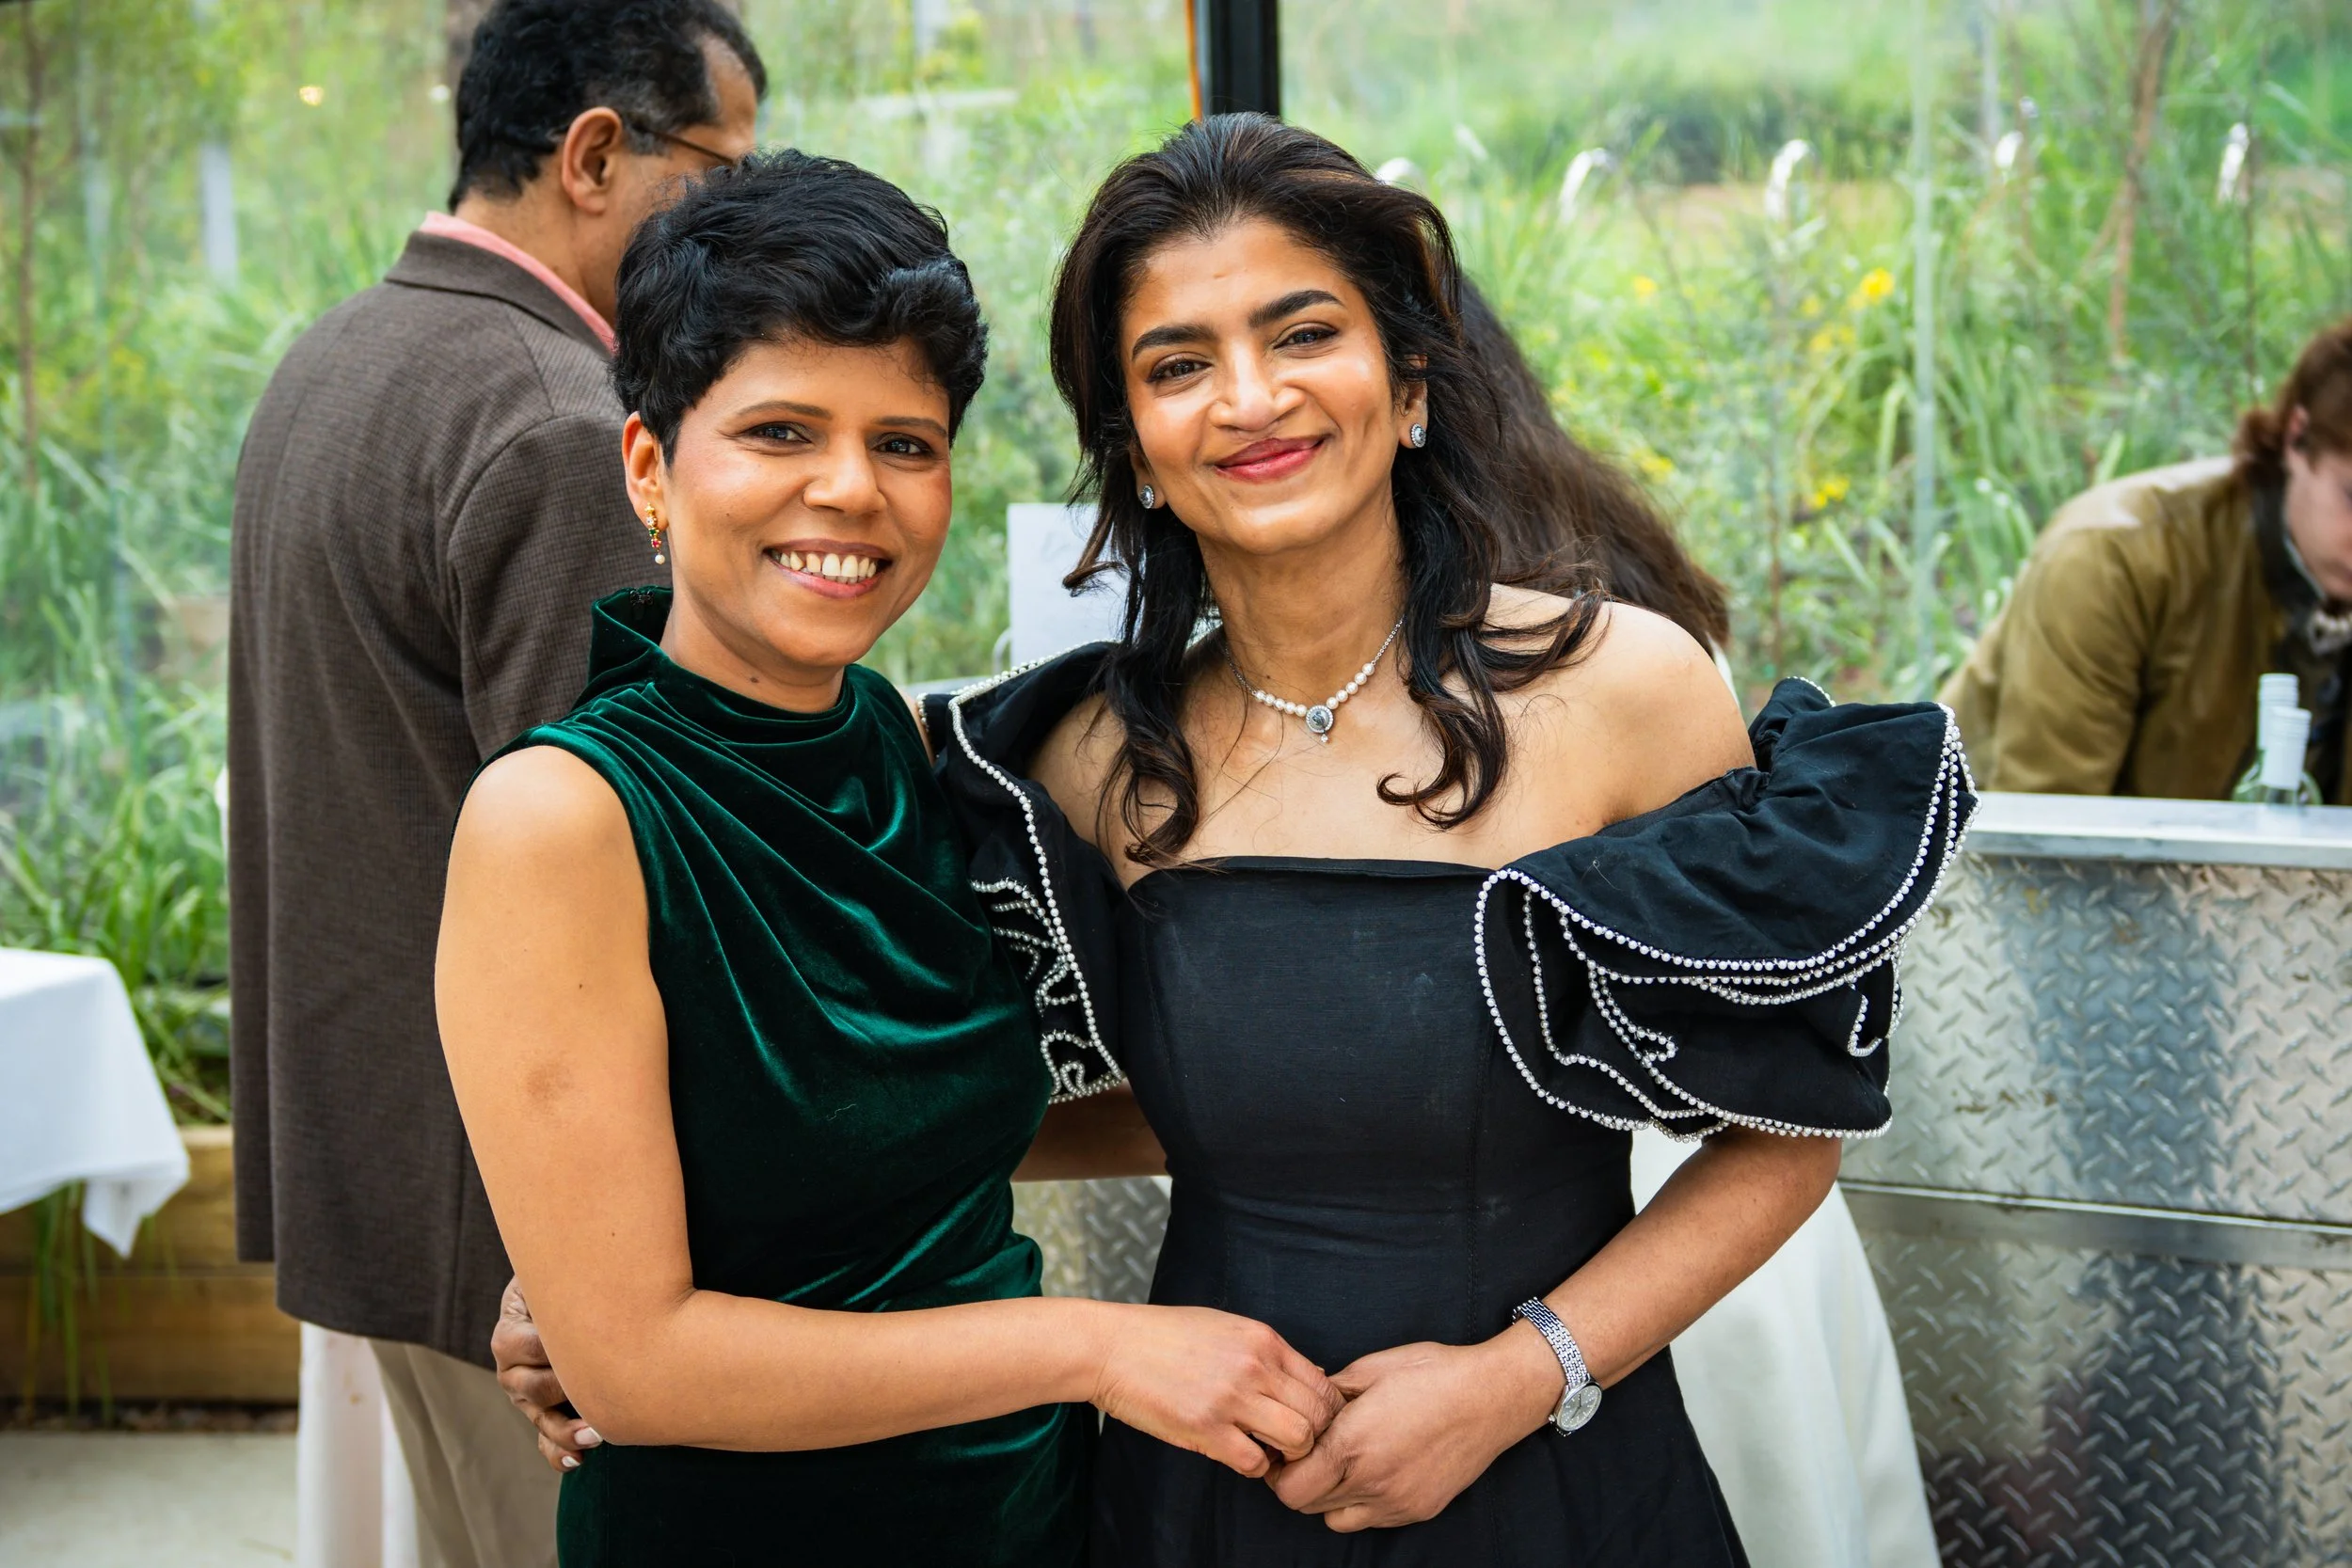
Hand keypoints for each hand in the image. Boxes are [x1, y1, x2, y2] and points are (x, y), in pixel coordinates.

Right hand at [491, 1277, 602, 1471]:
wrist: (577, 1294)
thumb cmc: (574, 1278)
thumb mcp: (563, 1269)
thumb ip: (568, 1274)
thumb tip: (584, 1264)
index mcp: (511, 1328)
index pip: (521, 1344)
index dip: (551, 1348)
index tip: (587, 1343)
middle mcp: (513, 1364)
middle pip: (530, 1387)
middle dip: (564, 1390)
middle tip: (601, 1385)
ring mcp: (527, 1393)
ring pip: (540, 1418)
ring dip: (567, 1431)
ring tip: (597, 1435)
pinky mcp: (544, 1412)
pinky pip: (545, 1441)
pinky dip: (559, 1453)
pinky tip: (577, 1461)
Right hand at [1091, 1305, 1344, 1479]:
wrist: (1111, 1347)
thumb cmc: (1165, 1335)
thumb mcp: (1226, 1326)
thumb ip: (1267, 1352)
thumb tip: (1309, 1379)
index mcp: (1263, 1340)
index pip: (1324, 1385)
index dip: (1325, 1412)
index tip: (1308, 1422)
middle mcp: (1255, 1367)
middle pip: (1319, 1416)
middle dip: (1312, 1436)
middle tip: (1289, 1443)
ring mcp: (1231, 1398)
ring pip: (1297, 1440)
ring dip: (1286, 1453)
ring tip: (1266, 1449)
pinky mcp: (1205, 1428)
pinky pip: (1254, 1463)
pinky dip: (1253, 1467)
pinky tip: (1236, 1453)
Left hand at [1267, 1331, 1557, 1530]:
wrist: (1492, 1395)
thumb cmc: (1432, 1373)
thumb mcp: (1370, 1369)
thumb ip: (1329, 1392)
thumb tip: (1304, 1401)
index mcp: (1352, 1444)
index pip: (1289, 1487)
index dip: (1279, 1469)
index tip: (1284, 1448)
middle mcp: (1371, 1481)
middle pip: (1307, 1506)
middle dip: (1298, 1481)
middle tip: (1307, 1454)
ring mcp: (1397, 1501)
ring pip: (1335, 1520)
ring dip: (1328, 1497)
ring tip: (1341, 1464)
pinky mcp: (1418, 1510)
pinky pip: (1371, 1520)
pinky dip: (1361, 1503)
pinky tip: (1374, 1470)